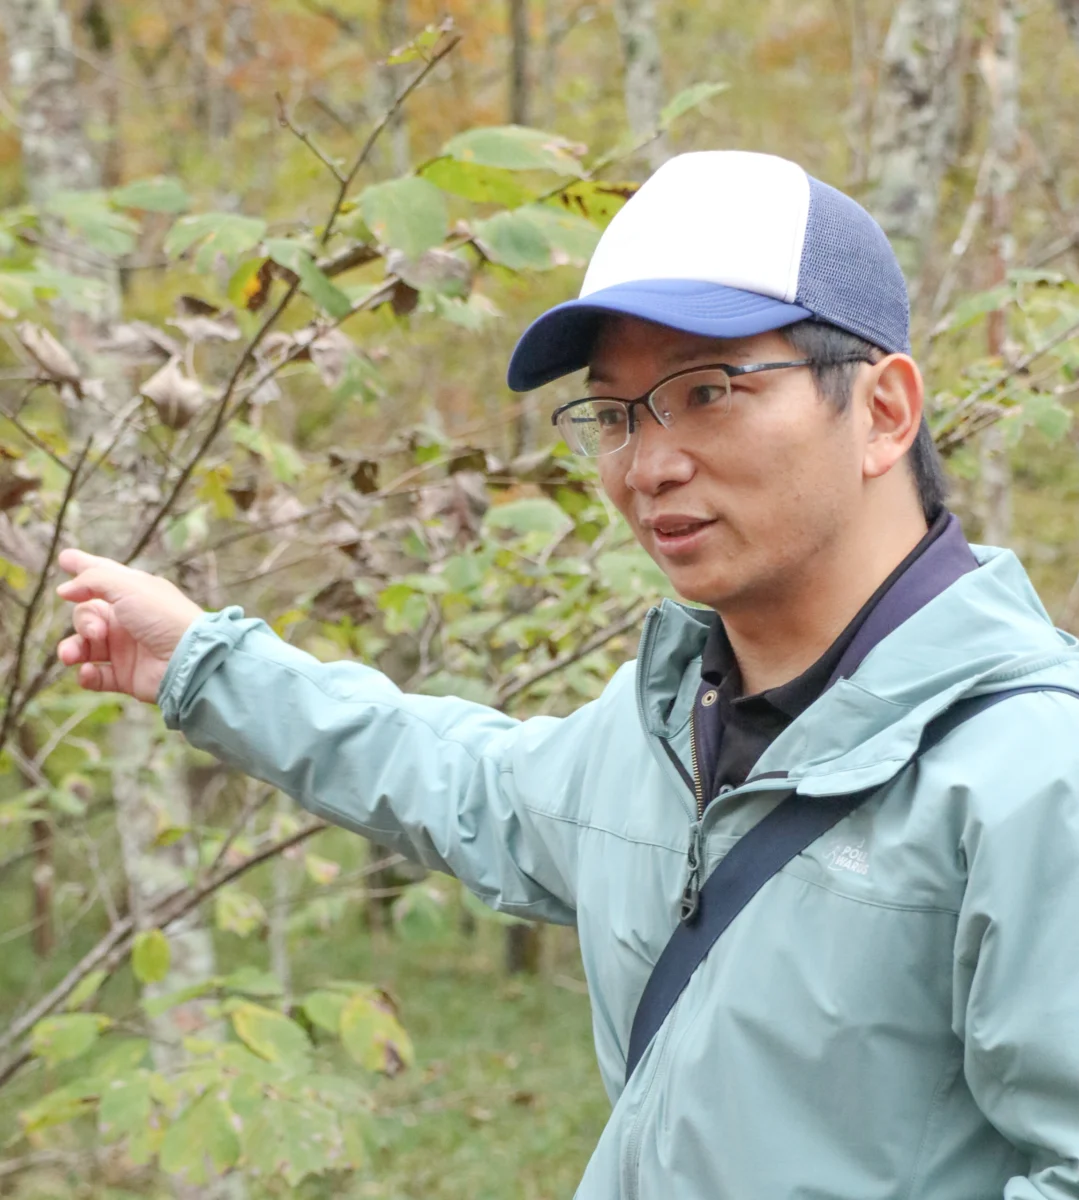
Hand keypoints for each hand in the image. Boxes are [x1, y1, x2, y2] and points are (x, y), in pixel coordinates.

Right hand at [55, 549, 203, 702]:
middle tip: (97, 630)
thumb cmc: (163, 617)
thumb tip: (64, 589)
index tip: (65, 558)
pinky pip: (96, 676)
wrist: (187, 659)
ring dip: (72, 649)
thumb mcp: (128, 587)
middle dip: (83, 621)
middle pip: (87, 614)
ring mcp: (126, 648)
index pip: (103, 576)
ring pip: (84, 646)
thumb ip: (93, 580)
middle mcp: (128, 619)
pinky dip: (87, 676)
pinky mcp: (127, 675)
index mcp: (134, 594)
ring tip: (71, 655)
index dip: (84, 566)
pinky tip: (89, 672)